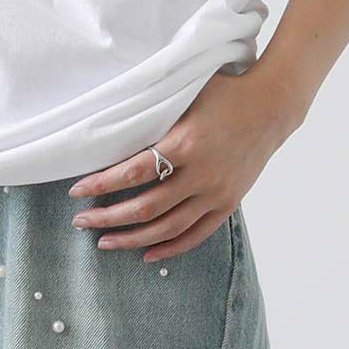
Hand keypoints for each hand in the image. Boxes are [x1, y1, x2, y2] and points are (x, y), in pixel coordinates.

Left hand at [66, 59, 300, 260]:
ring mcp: (216, 192)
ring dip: (132, 238)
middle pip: (146, 207)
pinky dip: (170, 248)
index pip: (132, 172)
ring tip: (104, 241)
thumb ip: (154, 114)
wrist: (270, 106)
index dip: (101, 184)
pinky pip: (196, 234)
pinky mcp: (228, 203)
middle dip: (108, 217)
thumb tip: (111, 125)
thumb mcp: (186, 96)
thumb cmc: (224, 94)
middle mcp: (200, 174)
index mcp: (184, 143)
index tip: (77, 191)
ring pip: (168, 227)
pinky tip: (146, 254)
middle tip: (81, 221)